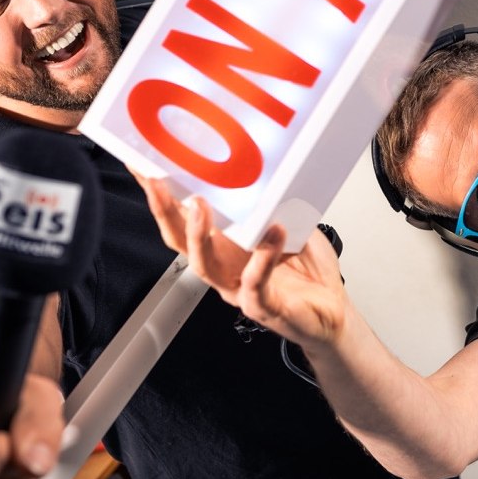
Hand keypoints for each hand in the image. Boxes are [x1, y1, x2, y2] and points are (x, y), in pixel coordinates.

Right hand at [138, 175, 349, 347]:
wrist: (333, 315)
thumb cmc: (307, 273)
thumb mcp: (290, 223)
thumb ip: (274, 201)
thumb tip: (268, 166)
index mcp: (224, 246)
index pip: (183, 217)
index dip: (161, 193)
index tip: (144, 163)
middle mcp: (224, 267)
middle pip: (178, 240)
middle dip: (163, 209)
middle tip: (156, 179)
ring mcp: (238, 288)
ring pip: (203, 264)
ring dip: (197, 234)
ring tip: (200, 206)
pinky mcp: (262, 307)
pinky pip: (256, 282)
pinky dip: (263, 258)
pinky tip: (272, 234)